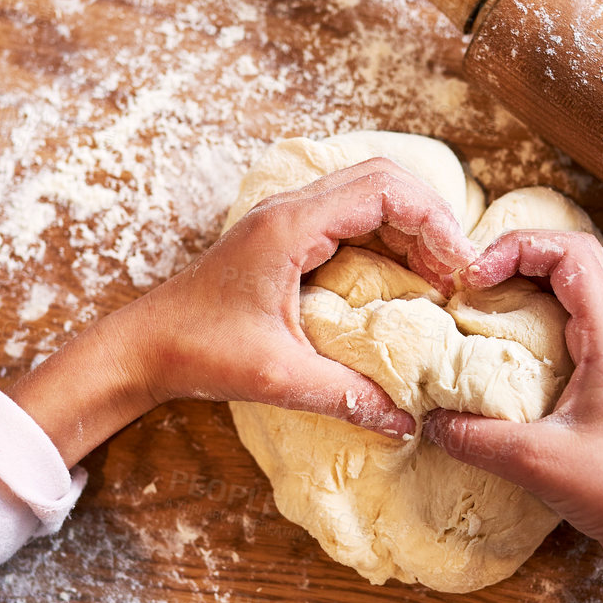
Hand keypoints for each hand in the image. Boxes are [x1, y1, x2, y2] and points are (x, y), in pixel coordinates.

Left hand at [8, 158, 476, 463]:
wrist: (143, 345)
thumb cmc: (200, 351)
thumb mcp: (278, 377)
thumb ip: (345, 395)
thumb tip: (404, 421)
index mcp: (290, 226)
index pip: (384, 190)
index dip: (434, 220)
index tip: (459, 266)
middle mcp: (290, 209)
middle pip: (383, 180)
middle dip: (431, 219)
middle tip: (457, 272)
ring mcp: (286, 219)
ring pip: (368, 196)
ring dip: (410, 230)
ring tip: (439, 280)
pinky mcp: (284, 236)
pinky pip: (350, 220)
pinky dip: (385, 241)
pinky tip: (401, 283)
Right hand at [424, 230, 602, 602]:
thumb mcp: (534, 462)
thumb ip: (474, 437)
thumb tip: (426, 419)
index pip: (572, 253)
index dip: (517, 248)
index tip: (473, 278)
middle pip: (575, 257)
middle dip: (518, 255)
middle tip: (471, 282)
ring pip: (575, 287)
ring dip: (528, 283)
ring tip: (482, 304)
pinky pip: (573, 320)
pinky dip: (537, 315)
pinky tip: (505, 346)